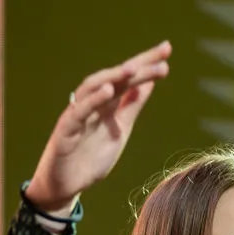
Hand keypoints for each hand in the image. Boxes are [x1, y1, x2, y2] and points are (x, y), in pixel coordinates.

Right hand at [26, 40, 171, 213]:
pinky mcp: (65, 129)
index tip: (167, 49)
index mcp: (108, 103)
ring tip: (133, 68)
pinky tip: (108, 90)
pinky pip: (79, 111)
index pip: (129, 79)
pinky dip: (93, 99)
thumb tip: (149, 81)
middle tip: (162, 54)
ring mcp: (78, 114)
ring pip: (94, 87)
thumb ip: (131, 106)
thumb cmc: (90, 157)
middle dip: (138, 65)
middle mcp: (93, 103)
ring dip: (113, 76)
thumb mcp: (119, 130)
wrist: (66, 185)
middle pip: (115, 77)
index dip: (147, 63)